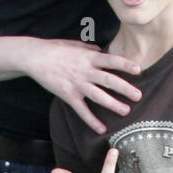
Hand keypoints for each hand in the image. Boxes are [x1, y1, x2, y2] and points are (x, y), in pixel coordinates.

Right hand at [23, 38, 141, 133]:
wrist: (34, 57)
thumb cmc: (55, 49)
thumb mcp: (74, 44)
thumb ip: (89, 47)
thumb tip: (101, 49)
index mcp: (88, 57)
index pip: (111, 60)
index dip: (125, 65)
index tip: (139, 70)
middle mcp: (85, 71)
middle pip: (108, 80)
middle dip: (125, 88)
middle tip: (139, 96)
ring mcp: (76, 84)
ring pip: (98, 96)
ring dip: (113, 104)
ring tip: (126, 111)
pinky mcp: (67, 95)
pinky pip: (81, 110)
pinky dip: (91, 120)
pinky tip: (101, 129)